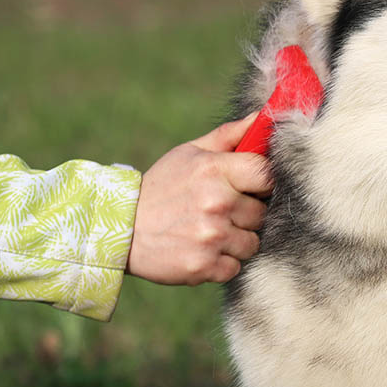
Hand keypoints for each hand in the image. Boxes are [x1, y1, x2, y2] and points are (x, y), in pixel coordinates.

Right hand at [126, 114, 272, 284]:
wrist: (120, 229)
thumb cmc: (161, 186)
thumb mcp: (190, 153)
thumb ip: (229, 136)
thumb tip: (263, 118)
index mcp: (215, 170)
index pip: (267, 175)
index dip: (262, 183)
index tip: (250, 187)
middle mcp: (217, 203)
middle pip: (262, 213)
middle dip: (246, 214)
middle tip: (220, 212)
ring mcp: (211, 236)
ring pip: (252, 243)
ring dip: (236, 240)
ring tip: (209, 231)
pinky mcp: (204, 266)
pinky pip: (235, 267)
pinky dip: (222, 263)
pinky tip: (201, 250)